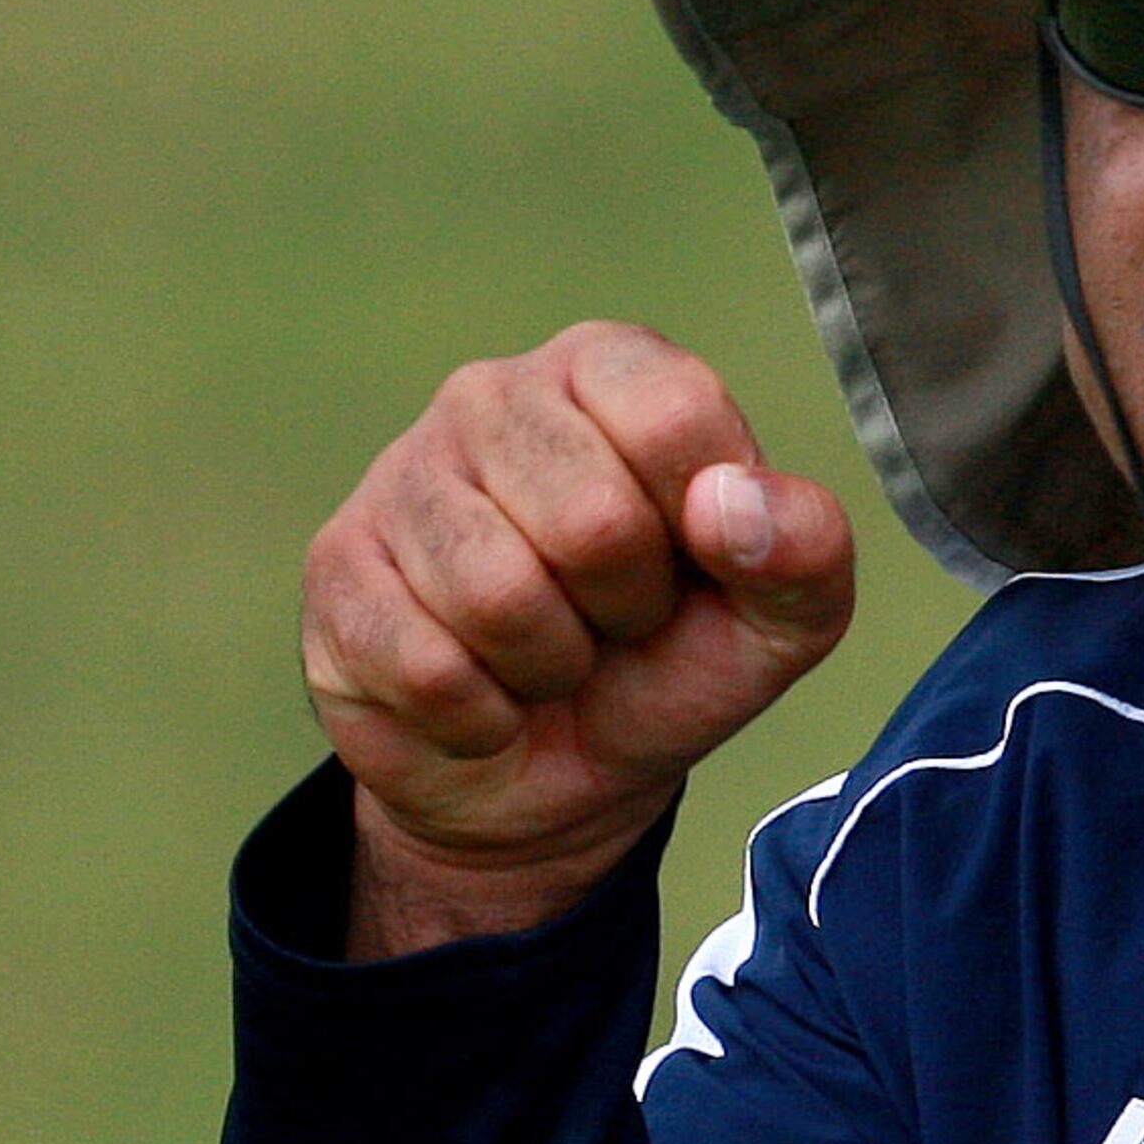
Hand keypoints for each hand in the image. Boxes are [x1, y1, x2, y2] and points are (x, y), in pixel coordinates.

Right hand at [298, 321, 853, 955]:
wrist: (556, 776)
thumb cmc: (672, 659)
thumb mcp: (782, 618)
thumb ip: (806, 548)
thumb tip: (729, 503)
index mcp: (613, 366)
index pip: (676, 415)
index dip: (706, 528)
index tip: (695, 558)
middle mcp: (496, 392)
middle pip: (591, 517)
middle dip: (624, 607)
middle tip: (613, 618)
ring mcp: (402, 473)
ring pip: (498, 595)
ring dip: (548, 665)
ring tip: (548, 651)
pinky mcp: (338, 567)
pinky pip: (425, 664)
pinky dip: (480, 714)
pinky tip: (481, 692)